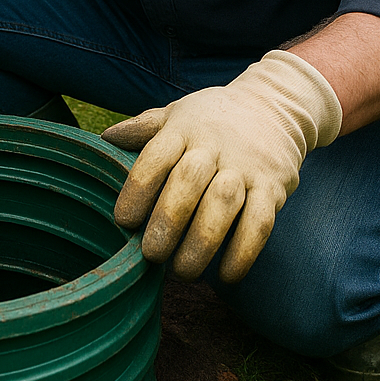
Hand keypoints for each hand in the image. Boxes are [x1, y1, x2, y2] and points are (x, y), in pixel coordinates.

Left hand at [102, 50, 341, 282]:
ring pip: (223, 204)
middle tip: (151, 254)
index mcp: (184, 128)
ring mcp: (245, 166)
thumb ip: (143, 127)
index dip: (137, 189)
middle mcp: (214, 145)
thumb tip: (105, 138)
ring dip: (201, 243)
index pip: (156, 156)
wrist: (274, 104)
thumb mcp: (177, 113)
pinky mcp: (273, 187)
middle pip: (188, 181)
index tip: (123, 221)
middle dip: (167, 221)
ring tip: (182, 272)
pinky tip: (225, 276)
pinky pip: (260, 223)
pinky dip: (243, 253)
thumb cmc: (213, 117)